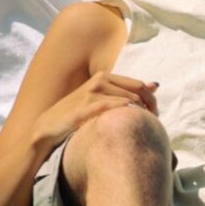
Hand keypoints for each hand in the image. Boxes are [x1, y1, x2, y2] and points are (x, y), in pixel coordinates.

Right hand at [38, 70, 159, 156]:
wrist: (49, 127)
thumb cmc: (76, 116)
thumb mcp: (100, 100)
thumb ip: (123, 92)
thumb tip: (154, 85)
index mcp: (104, 77)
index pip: (139, 85)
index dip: (151, 100)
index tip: (155, 116)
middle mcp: (99, 81)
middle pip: (137, 92)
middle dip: (150, 108)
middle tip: (155, 124)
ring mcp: (91, 93)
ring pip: (128, 100)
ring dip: (140, 114)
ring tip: (145, 129)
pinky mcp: (85, 107)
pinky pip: (112, 109)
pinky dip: (124, 116)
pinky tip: (128, 127)